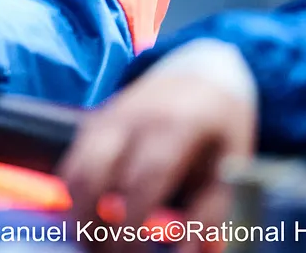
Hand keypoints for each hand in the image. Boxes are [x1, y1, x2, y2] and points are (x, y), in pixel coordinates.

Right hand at [58, 56, 256, 241]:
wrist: (202, 70)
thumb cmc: (222, 124)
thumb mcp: (233, 163)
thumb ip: (212, 210)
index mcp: (174, 125)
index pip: (142, 179)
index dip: (132, 224)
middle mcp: (132, 118)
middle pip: (93, 175)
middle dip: (91, 224)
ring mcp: (106, 118)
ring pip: (74, 171)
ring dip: (76, 214)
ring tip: (94, 245)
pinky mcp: (93, 123)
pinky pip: (72, 165)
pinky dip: (73, 198)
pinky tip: (89, 222)